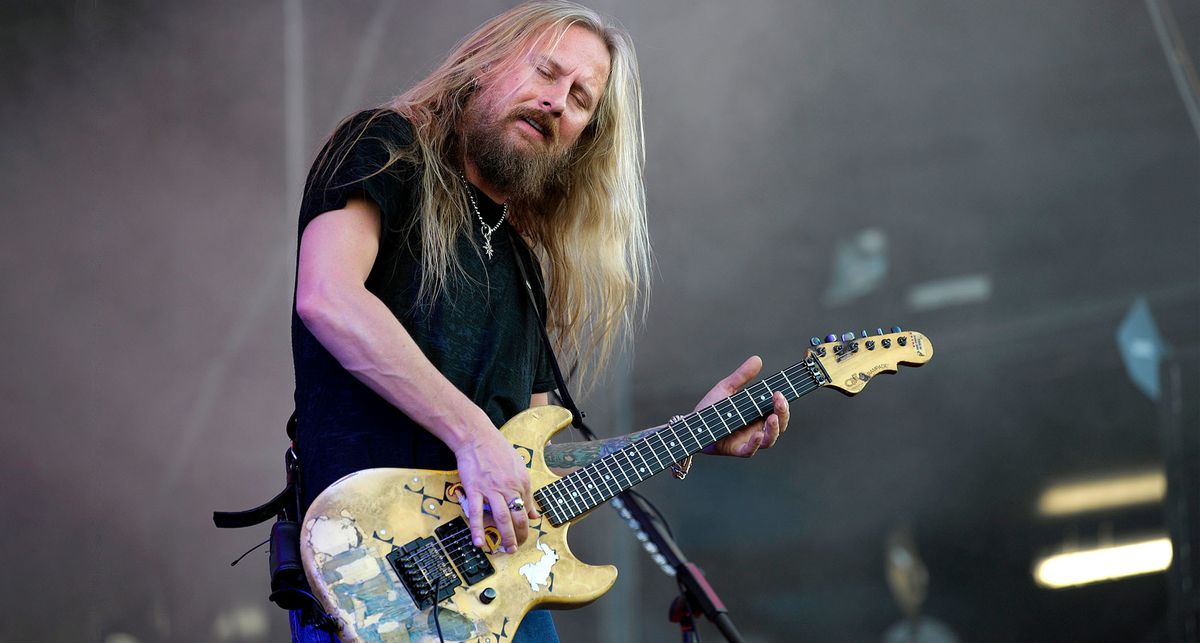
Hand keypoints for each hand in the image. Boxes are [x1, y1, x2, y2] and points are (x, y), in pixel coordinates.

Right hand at [454, 423, 538, 553]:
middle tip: (516, 548)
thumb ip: (526, 491)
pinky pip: (477, 513)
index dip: (526, 525)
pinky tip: (478, 542)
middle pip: (518, 517)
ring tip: (506, 549)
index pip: (527, 508)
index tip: (523, 535)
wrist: (476, 437)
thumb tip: (534, 513)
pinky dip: (478, 529)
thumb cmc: (497, 449)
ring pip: (502, 518)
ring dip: (505, 537)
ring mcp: (492, 489)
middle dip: (519, 536)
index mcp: (522, 482)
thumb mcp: (519, 467)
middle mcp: (509, 487)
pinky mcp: (475, 490)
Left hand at [697, 356, 789, 457]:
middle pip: (780, 425)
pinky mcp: (736, 449)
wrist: (692, 424)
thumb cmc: (712, 408)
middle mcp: (757, 427)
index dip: (783, 403)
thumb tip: (757, 358)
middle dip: (783, 413)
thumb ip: (742, 376)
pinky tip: (757, 434)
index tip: (780, 392)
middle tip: (780, 401)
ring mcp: (748, 440)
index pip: (779, 410)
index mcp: (758, 414)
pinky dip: (755, 443)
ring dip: (774, 429)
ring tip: (772, 418)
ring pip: (769, 439)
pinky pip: (750, 450)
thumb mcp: (727, 389)